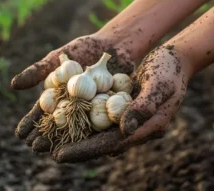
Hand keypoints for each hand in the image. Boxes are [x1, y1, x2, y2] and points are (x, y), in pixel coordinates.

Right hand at [13, 34, 134, 149]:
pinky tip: (84, 146)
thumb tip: (13, 85)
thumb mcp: (58, 58)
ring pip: (77, 130)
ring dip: (65, 142)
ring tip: (54, 153)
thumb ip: (37, 71)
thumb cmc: (84, 49)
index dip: (31, 123)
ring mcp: (92, 112)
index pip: (42, 112)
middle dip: (45, 137)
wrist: (116, 44)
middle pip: (57, 124)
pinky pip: (101, 126)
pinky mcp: (111, 113)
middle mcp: (74, 107)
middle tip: (34, 147)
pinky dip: (93, 137)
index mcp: (59, 95)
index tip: (20, 134)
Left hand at [52, 45, 189, 162]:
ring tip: (41, 139)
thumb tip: (126, 130)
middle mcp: (131, 127)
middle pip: (96, 141)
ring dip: (67, 133)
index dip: (84, 151)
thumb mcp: (160, 85)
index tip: (60, 155)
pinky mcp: (115, 104)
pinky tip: (54, 114)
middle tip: (42, 150)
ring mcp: (122, 116)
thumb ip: (145, 106)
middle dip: (69, 147)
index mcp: (145, 128)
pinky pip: (92, 113)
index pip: (110, 144)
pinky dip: (73, 115)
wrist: (171, 58)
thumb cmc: (169, 70)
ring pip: (91, 129)